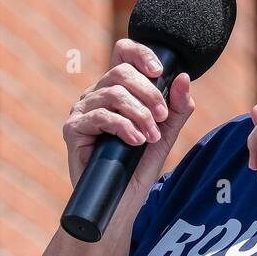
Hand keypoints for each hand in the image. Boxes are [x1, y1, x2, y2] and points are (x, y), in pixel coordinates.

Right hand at [62, 38, 196, 192]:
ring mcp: (83, 109)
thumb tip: (184, 77)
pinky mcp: (73, 128)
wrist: (120, 201)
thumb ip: (176, 108)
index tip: (160, 72)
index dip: (141, 54)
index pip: (123, 53)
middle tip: (162, 118)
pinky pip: (101, 116)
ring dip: (140, 115)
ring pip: (114, 94)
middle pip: (122, 72)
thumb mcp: (165, 134)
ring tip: (151, 137)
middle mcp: (97, 94)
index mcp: (117, 89)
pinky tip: (135, 141)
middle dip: (149, 94)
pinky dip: (124, 127)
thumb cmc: (139, 167)